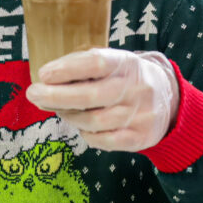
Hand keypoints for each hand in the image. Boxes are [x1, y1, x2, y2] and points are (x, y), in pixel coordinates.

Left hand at [25, 48, 179, 152]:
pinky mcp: (139, 137)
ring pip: (93, 121)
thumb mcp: (113, 62)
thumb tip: (47, 78)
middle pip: (90, 96)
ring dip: (68, 115)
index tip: (43, 74)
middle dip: (56, 96)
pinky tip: (81, 125)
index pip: (95, 63)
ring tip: (57, 108)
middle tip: (34, 94)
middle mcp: (135, 88)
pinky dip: (86, 134)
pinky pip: (103, 140)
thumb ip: (83, 66)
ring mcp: (139, 115)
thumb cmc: (127, 78)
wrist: (169, 99)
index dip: (67, 69)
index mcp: (126, 64)